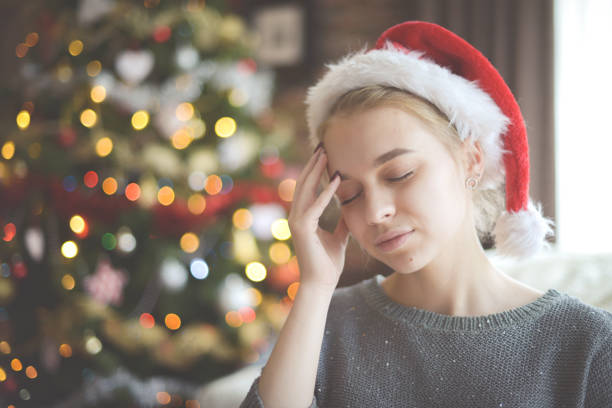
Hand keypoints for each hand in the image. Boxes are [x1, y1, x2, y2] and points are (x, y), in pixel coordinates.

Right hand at [287, 145, 349, 291]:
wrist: (321, 283)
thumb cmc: (328, 263)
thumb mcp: (338, 237)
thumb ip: (340, 223)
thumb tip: (349, 210)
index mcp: (303, 217)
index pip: (308, 188)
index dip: (315, 171)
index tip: (324, 155)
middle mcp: (296, 216)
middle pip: (303, 183)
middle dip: (313, 164)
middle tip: (322, 146)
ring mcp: (296, 221)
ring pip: (305, 189)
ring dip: (316, 171)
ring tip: (325, 154)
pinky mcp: (302, 229)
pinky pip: (315, 206)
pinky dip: (326, 192)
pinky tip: (337, 179)